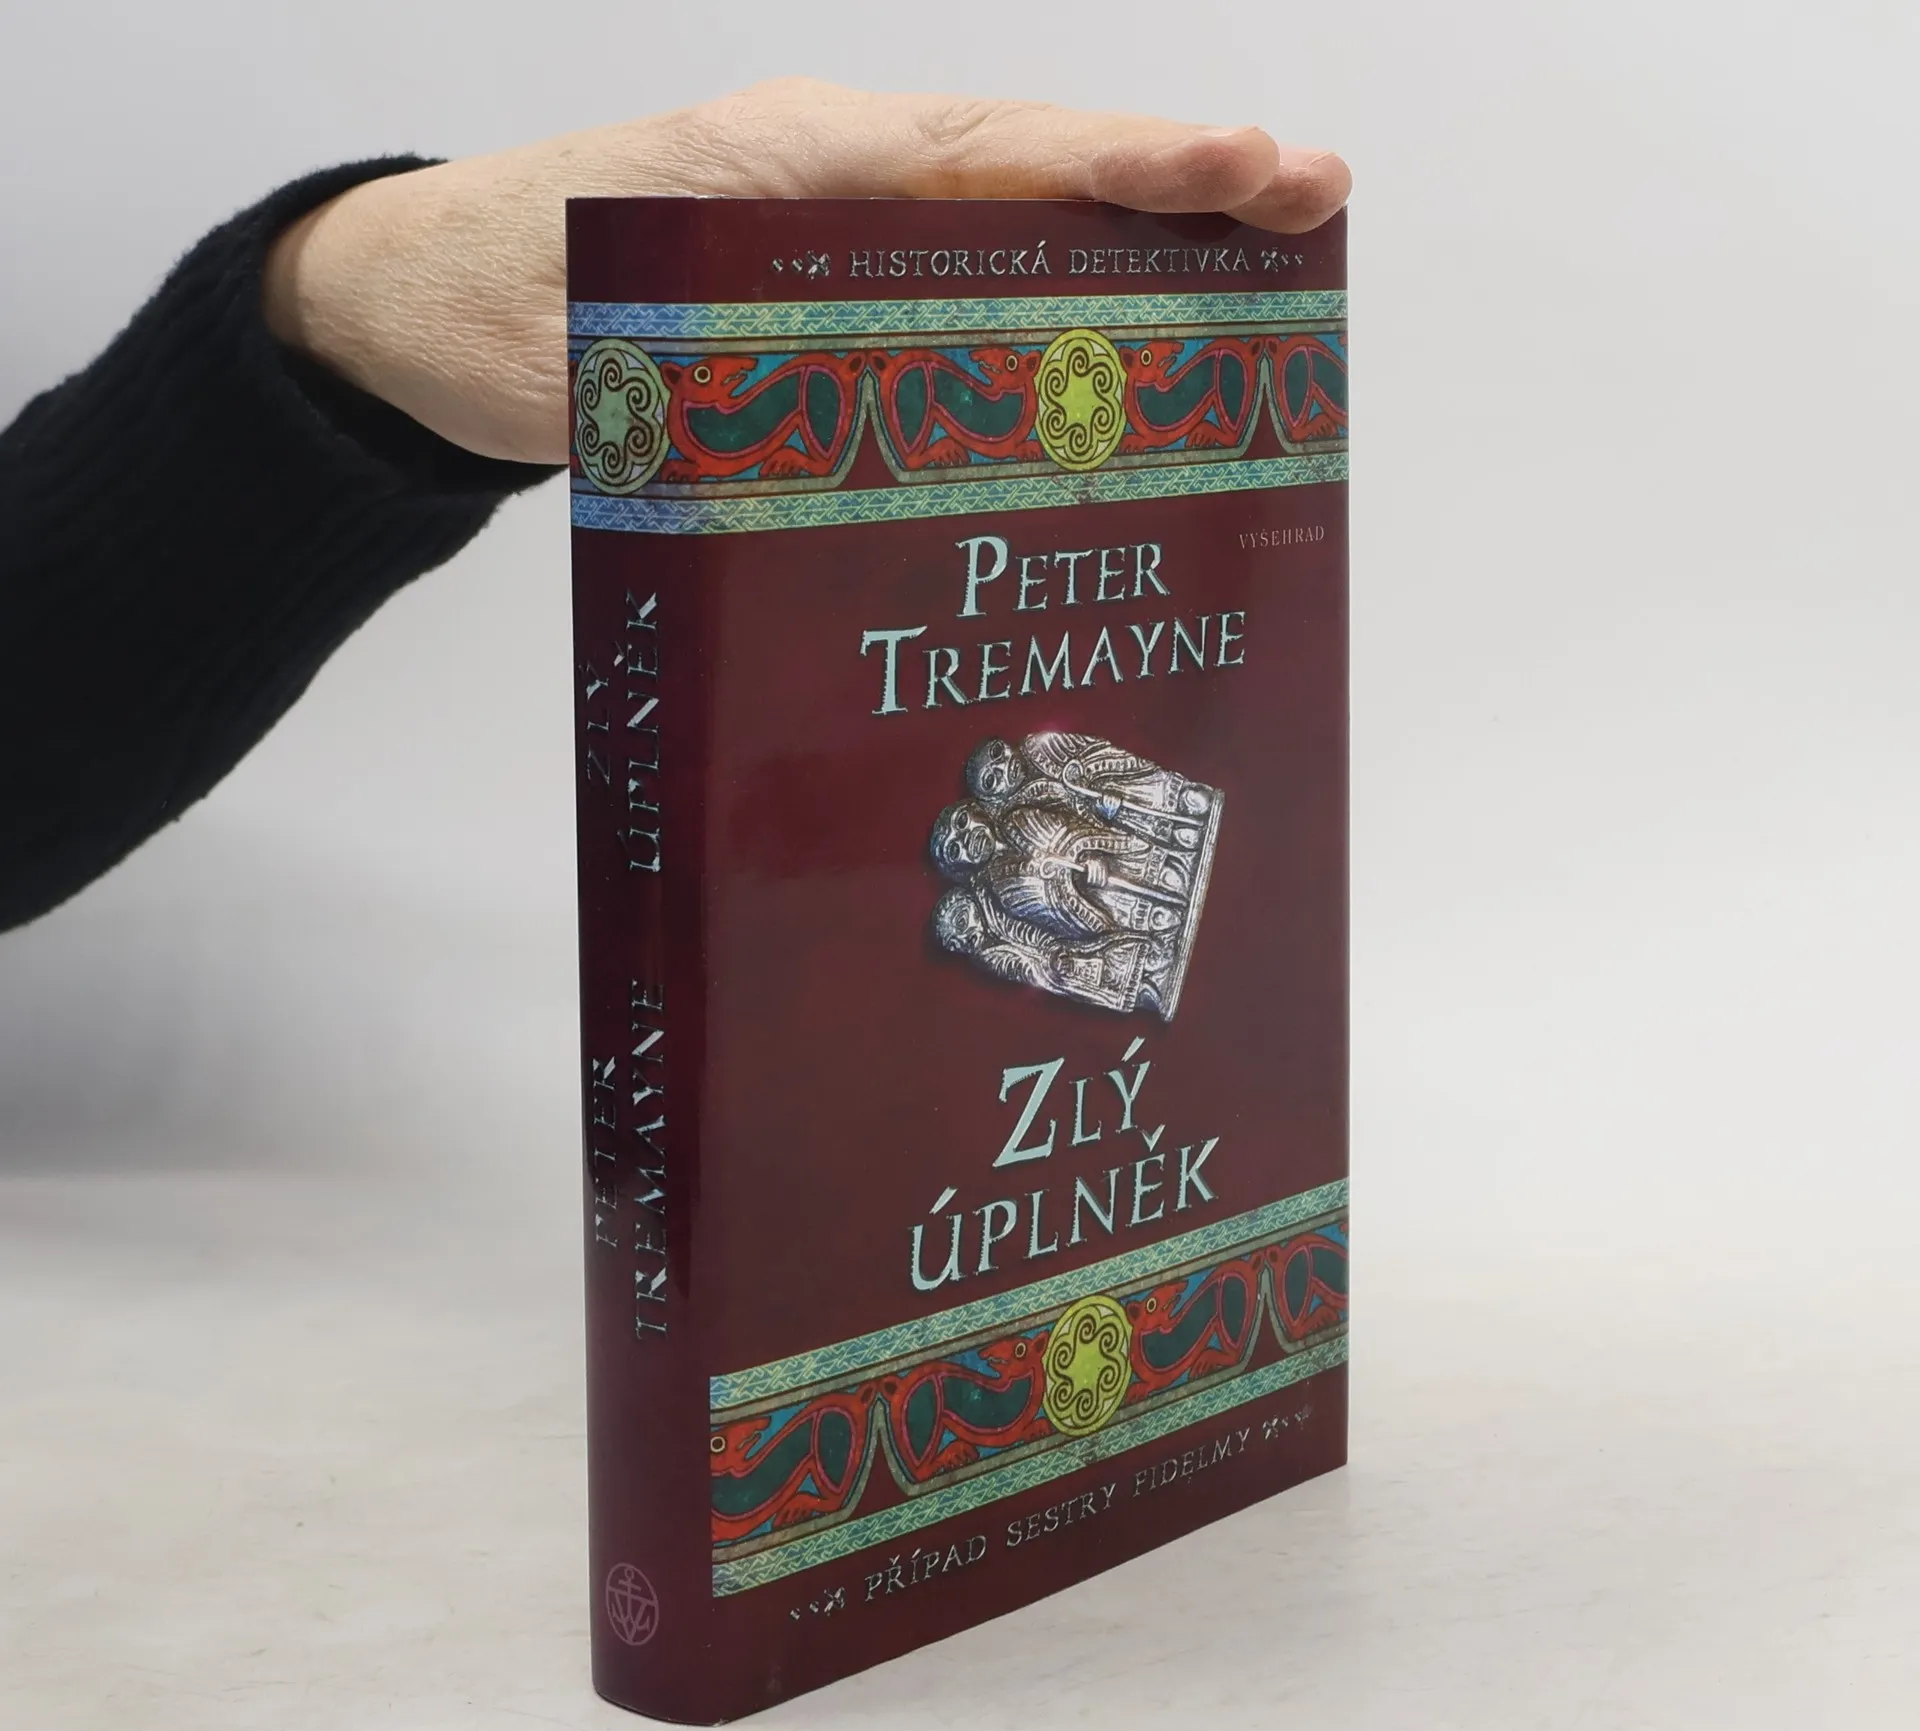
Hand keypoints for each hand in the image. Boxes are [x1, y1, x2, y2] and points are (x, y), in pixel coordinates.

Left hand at [262, 78, 1349, 465]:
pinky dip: (1045, 304)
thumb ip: (711, 376)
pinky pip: (955, 282)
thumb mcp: (594, 345)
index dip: (1121, 167)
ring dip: (1131, 247)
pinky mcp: (824, 290)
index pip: (989, 152)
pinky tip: (1114, 352)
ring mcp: (834, 229)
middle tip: (1311, 200)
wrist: (417, 307)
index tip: (1240, 171)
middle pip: (1031, 170)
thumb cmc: (493, 307)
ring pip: (1008, 223)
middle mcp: (833, 178)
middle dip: (1173, 187)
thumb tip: (832, 437)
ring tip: (1262, 271)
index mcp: (793, 162)